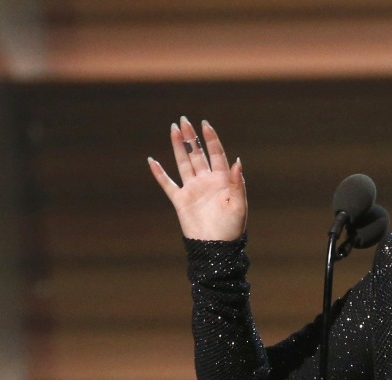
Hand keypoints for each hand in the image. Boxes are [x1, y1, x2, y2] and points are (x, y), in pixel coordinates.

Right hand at [148, 116, 246, 240]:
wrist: (216, 247)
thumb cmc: (232, 228)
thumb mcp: (238, 205)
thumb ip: (237, 183)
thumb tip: (237, 160)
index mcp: (222, 180)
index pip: (216, 154)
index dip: (211, 139)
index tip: (205, 124)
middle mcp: (207, 181)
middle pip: (198, 154)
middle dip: (192, 137)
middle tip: (184, 120)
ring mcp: (193, 189)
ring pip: (183, 163)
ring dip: (178, 147)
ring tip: (173, 129)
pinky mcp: (180, 200)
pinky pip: (168, 184)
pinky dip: (159, 173)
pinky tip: (152, 161)